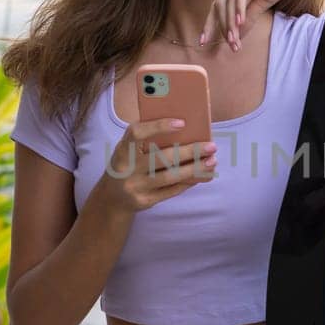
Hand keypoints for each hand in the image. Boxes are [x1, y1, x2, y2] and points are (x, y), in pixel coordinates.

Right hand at [93, 118, 217, 214]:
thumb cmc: (127, 165)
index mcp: (122, 149)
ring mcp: (135, 187)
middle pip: (162, 158)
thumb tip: (185, 130)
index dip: (158, 127)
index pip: (137, 133)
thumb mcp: (128, 150)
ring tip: (212, 161)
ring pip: (170, 177)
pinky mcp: (145, 201)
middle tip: (211, 146)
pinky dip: (189, 181)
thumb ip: (147, 140)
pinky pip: (171, 191)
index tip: (181, 123)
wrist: (111, 198)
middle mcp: (126, 168)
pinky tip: (202, 175)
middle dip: (190, 151)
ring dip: (194, 169)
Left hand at [202, 0, 324, 50]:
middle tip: (231, 47)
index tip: (205, 41)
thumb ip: (251, 14)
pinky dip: (239, 5)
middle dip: (222, 27)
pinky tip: (239, 21)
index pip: (219, 5)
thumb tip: (238, 34)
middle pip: (220, 4)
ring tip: (234, 40)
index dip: (211, 24)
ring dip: (231, 21)